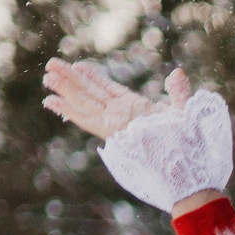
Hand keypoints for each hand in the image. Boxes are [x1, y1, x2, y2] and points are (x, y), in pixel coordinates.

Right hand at [46, 61, 229, 215]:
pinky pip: (86, 119)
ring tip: (46, 76)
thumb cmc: (188, 145)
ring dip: (65, 90)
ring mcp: (115, 124)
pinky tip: (52, 102)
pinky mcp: (112, 133)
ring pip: (85, 102)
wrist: (188, 170)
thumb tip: (178, 71)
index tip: (78, 65)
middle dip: (71, 79)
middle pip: (91, 92)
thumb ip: (178, 92)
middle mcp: (121, 115)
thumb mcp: (184, 112)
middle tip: (51, 64)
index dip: (93, 76)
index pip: (109, 88)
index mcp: (136, 108)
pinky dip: (69, 110)